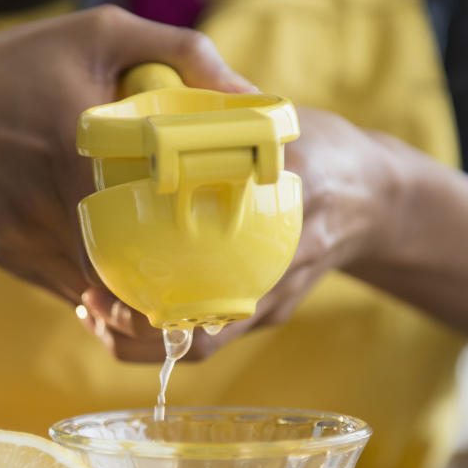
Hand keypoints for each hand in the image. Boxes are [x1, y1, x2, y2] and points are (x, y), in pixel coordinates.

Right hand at [0, 6, 254, 304]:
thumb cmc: (20, 62)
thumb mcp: (99, 33)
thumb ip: (181, 53)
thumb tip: (250, 93)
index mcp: (74, 151)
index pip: (139, 231)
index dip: (181, 263)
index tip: (215, 268)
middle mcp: (45, 205)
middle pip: (118, 277)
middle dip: (158, 291)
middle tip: (198, 289)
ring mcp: (21, 237)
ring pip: (89, 290)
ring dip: (126, 293)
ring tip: (160, 286)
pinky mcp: (5, 252)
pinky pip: (60, 284)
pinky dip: (91, 282)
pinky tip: (110, 266)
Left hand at [77, 107, 401, 361]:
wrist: (377, 200)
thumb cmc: (329, 157)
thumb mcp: (289, 132)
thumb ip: (235, 131)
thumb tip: (165, 120)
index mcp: (282, 234)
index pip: (216, 298)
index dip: (158, 311)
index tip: (110, 294)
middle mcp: (273, 284)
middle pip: (199, 341)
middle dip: (135, 335)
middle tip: (90, 304)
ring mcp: (269, 304)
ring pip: (198, 347)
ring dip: (139, 340)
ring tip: (93, 310)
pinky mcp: (265, 309)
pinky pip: (206, 333)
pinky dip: (159, 329)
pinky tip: (121, 305)